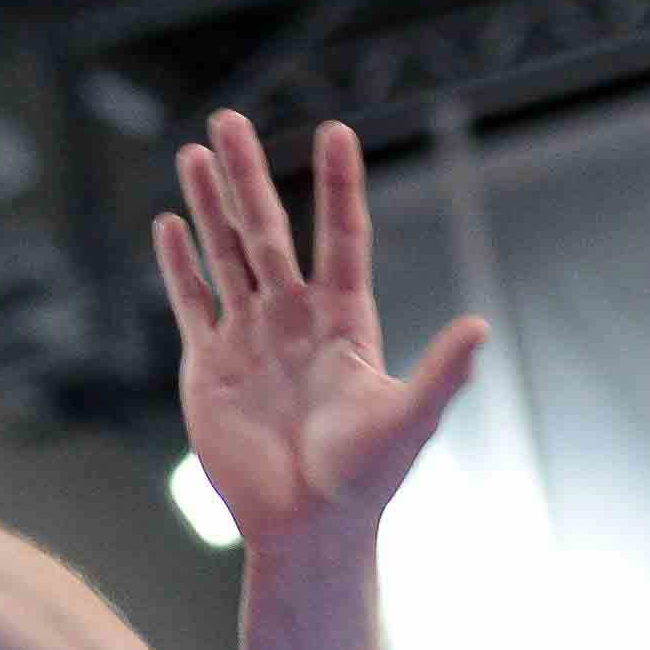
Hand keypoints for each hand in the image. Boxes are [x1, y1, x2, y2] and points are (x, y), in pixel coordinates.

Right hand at [153, 109, 482, 550]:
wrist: (306, 528)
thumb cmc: (363, 481)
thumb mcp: (406, 422)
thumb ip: (440, 374)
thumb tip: (480, 327)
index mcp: (344, 320)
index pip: (340, 236)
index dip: (337, 185)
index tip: (333, 130)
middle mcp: (295, 317)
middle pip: (266, 230)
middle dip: (246, 174)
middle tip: (227, 120)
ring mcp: (250, 337)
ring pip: (225, 255)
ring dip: (209, 205)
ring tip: (193, 152)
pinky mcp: (210, 367)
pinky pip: (193, 303)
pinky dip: (179, 265)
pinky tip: (169, 224)